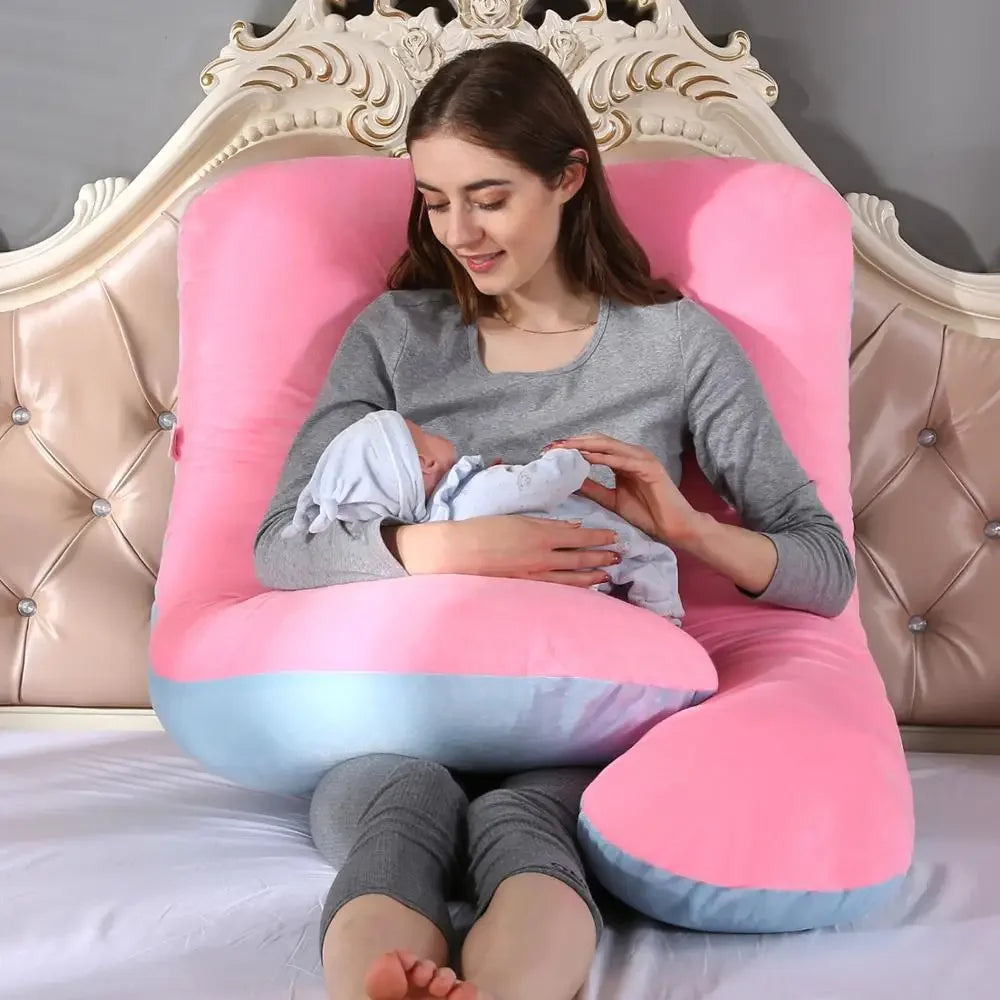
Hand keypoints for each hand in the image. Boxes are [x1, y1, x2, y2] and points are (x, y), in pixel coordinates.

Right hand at [384, 516, 619, 586]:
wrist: (459, 552)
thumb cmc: (484, 529)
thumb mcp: (518, 518)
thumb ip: (547, 524)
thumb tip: (572, 526)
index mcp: (541, 535)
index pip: (579, 536)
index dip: (599, 537)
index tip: (614, 536)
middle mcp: (543, 557)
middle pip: (580, 559)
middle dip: (602, 558)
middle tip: (619, 557)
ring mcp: (535, 576)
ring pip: (572, 578)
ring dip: (592, 576)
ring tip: (608, 575)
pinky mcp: (526, 588)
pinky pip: (557, 590)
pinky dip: (573, 589)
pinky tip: (584, 590)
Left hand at [546, 434, 705, 547]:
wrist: (674, 528)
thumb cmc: (647, 514)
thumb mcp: (612, 500)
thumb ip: (593, 489)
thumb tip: (571, 481)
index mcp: (623, 460)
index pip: (594, 447)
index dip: (573, 447)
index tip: (550, 451)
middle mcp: (632, 454)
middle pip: (598, 441)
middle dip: (573, 442)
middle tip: (551, 446)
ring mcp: (641, 458)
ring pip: (607, 445)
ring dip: (584, 445)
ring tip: (563, 448)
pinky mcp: (648, 466)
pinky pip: (621, 459)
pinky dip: (602, 457)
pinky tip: (585, 458)